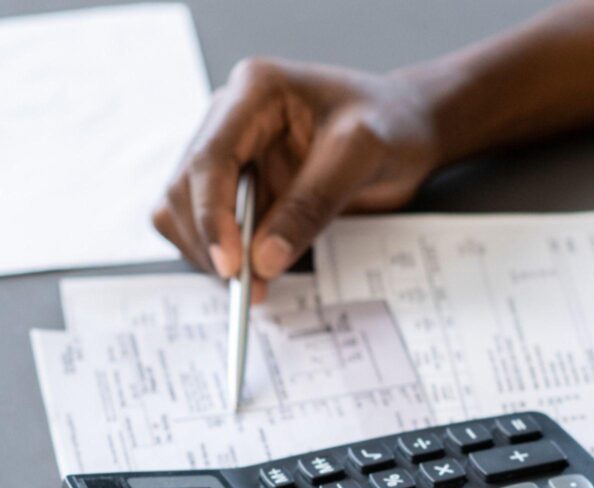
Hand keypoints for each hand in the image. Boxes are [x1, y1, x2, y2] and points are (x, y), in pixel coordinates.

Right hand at [152, 58, 440, 296]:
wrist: (408, 129)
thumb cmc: (391, 125)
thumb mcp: (360, 157)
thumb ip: (311, 205)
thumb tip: (264, 260)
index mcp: (255, 92)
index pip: (210, 158)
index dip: (211, 216)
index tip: (231, 266)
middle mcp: (232, 120)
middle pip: (186, 188)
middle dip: (209, 242)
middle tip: (248, 288)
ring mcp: (234, 155)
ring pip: (187, 212)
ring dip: (213, 254)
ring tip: (255, 287)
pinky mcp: (244, 188)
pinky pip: (213, 227)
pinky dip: (228, 256)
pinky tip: (257, 273)